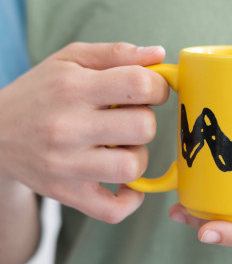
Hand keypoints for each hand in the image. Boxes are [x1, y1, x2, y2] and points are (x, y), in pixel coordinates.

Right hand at [0, 42, 168, 221]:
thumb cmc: (41, 92)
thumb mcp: (70, 60)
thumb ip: (117, 53)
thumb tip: (159, 54)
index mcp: (73, 88)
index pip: (140, 84)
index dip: (159, 87)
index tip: (151, 91)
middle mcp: (68, 128)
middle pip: (143, 127)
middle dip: (146, 120)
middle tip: (128, 118)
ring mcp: (66, 166)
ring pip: (133, 167)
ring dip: (138, 155)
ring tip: (120, 146)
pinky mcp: (67, 194)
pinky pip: (115, 210)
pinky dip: (130, 199)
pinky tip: (123, 182)